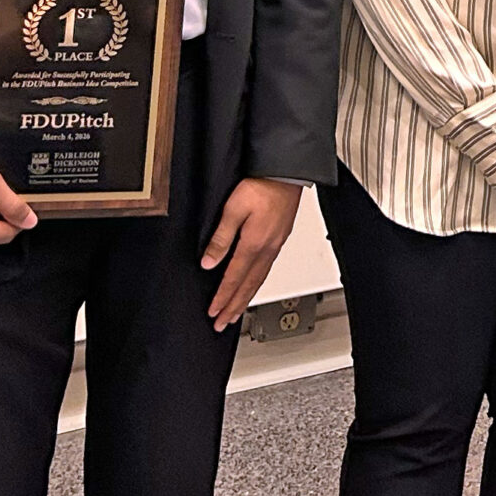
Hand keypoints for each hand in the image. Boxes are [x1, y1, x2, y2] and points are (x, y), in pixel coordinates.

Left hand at [202, 178, 303, 331]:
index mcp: (254, 244)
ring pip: (259, 280)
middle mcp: (267, 249)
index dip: (222, 298)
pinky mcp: (280, 238)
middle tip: (223, 323)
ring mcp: (276, 245)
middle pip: (248, 286)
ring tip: (236, 312)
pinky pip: (267, 270)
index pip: (234, 278)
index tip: (214, 312)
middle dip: (234, 306)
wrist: (286, 172)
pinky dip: (258, 284)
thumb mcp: (232, 209)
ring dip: (246, 299)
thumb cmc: (261, 186)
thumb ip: (220, 237)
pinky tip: (254, 285)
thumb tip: (209, 262)